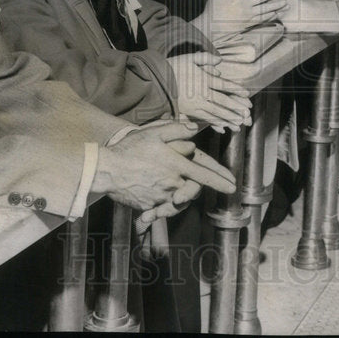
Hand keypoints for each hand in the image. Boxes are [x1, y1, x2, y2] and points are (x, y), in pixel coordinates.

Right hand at [95, 122, 235, 211]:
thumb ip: (177, 130)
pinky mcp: (149, 206)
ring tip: (173, 191)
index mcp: (176, 164)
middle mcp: (172, 182)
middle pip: (193, 189)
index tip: (232, 186)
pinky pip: (163, 208)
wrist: (106, 170)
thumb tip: (194, 130)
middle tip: (192, 185)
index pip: (205, 174)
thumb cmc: (130, 149)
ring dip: (181, 197)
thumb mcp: (154, 132)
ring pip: (179, 200)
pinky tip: (158, 202)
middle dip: (195, 188)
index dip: (220, 180)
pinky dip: (164, 207)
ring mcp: (161, 196)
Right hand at [168, 52, 252, 131]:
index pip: (225, 85)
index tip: (247, 95)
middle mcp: (202, 93)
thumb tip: (220, 60)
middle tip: (247, 115)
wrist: (156, 82)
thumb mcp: (190, 58)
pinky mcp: (189, 111)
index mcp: (204, 79)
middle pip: (223, 102)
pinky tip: (222, 128)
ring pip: (216, 112)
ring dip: (228, 118)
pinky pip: (205, 119)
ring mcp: (196, 104)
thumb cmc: (173, 67)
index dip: (237, 90)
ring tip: (239, 124)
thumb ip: (206, 58)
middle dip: (236, 108)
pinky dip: (215, 123)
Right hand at [205, 0, 288, 33]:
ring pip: (266, 8)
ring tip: (286, 1)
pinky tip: (278, 13)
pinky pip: (263, 18)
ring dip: (277, 4)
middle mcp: (245, 4)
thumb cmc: (212, 9)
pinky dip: (271, 15)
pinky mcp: (249, 23)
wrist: (210, 27)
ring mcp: (248, 14)